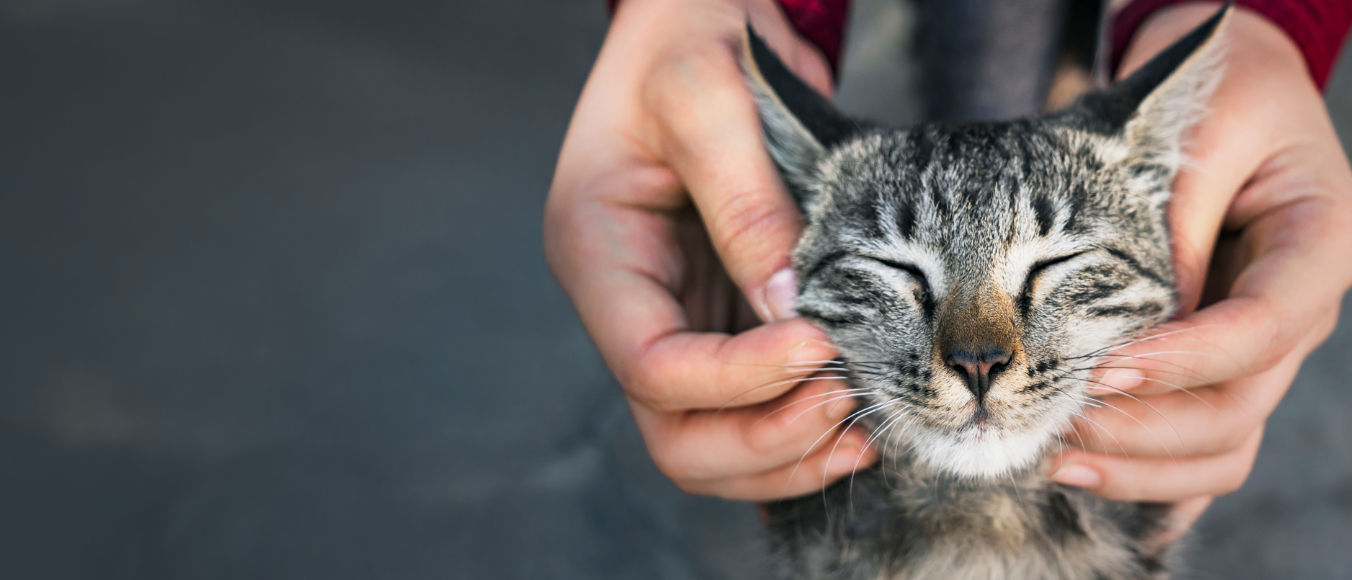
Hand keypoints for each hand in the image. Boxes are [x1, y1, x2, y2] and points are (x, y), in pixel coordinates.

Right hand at [544, 0, 875, 500]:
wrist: (697, 15)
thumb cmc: (686, 36)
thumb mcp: (708, 96)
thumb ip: (744, 201)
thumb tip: (789, 308)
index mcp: (596, 250)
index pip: (651, 363)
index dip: (737, 377)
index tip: (823, 344)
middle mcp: (626, 300)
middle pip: (673, 431)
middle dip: (761, 439)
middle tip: (849, 406)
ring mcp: (672, 314)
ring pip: (709, 438)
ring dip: (784, 451)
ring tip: (865, 426)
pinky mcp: (719, 315)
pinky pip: (748, 405)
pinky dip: (798, 425)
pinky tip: (858, 414)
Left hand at [1049, 3, 1351, 540]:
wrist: (1230, 93)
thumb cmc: (1221, 97)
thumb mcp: (1204, 128)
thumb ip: (1177, 220)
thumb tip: (1137, 322)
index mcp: (1320, 245)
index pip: (1263, 327)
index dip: (1184, 360)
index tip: (1101, 369)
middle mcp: (1300, 312)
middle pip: (1239, 407)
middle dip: (1145, 427)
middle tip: (1053, 423)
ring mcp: (1264, 350)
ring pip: (1223, 445)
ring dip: (1140, 467)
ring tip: (1051, 459)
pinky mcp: (1223, 367)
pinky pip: (1204, 447)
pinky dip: (1153, 477)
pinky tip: (1088, 480)